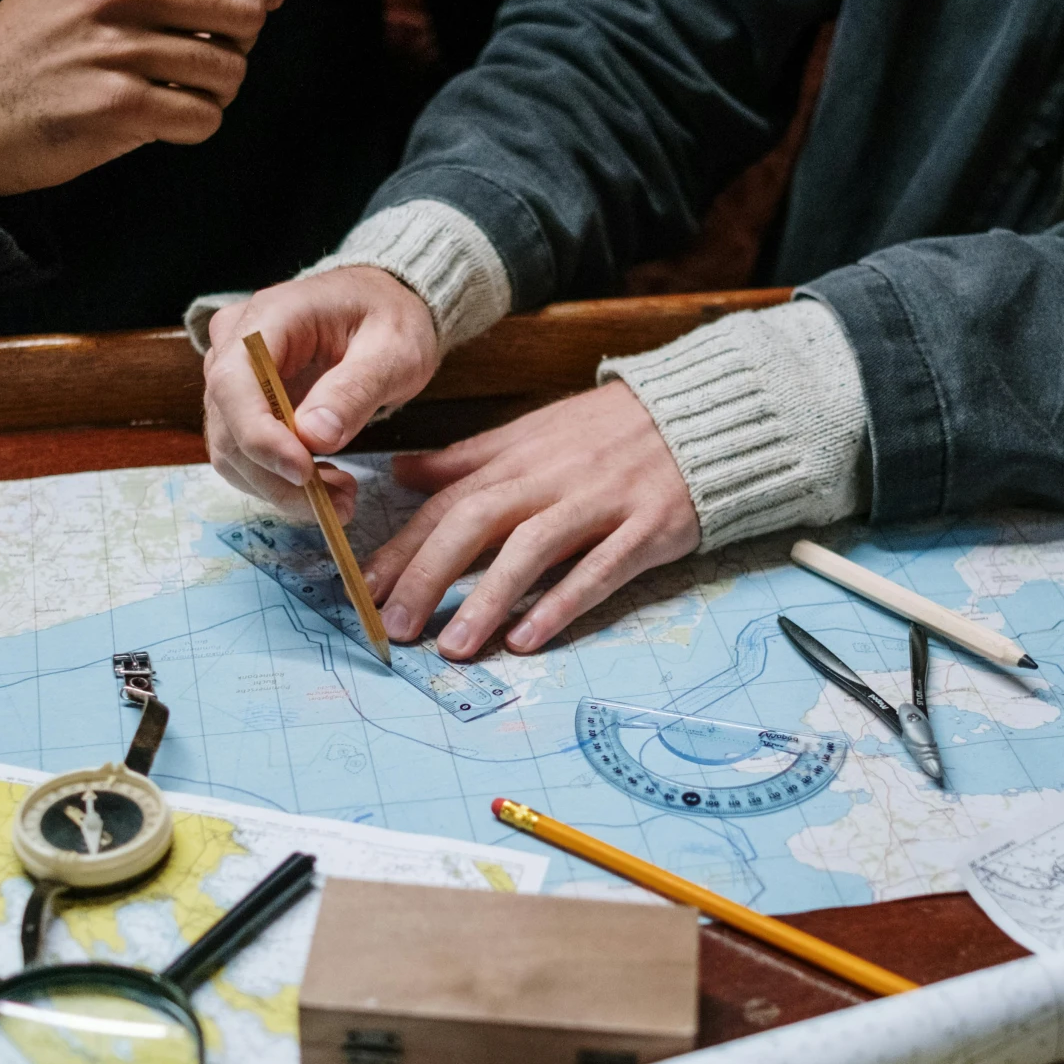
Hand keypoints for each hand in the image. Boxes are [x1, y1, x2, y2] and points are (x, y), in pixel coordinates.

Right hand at [0, 0, 286, 196]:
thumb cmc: (36, 42)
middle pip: (244, 6)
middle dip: (241, 38)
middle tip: (207, 52)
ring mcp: (115, 46)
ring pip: (231, 68)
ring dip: (216, 88)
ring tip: (174, 87)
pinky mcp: (118, 105)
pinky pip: (205, 116)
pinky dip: (194, 123)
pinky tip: (160, 116)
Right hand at [202, 267, 439, 519]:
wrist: (385, 306)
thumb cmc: (392, 318)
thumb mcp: (393, 349)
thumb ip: (354, 389)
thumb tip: (314, 437)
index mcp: (270, 317)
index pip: (234, 382)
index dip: (260, 436)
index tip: (304, 474)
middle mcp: (235, 345)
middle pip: (228, 426)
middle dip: (278, 477)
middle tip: (340, 502)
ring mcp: (234, 376)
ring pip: (232, 450)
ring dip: (280, 488)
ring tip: (340, 497)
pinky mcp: (245, 405)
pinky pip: (246, 454)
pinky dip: (279, 481)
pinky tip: (323, 483)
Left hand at [361, 382, 700, 658]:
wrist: (701, 416)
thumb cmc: (608, 432)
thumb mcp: (532, 431)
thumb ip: (467, 458)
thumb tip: (401, 473)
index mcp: (517, 456)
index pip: (447, 502)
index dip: (402, 546)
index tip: (361, 590)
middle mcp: (550, 477)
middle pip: (476, 521)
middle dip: (429, 575)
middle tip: (395, 628)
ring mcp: (600, 503)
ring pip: (532, 548)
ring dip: (488, 599)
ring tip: (454, 648)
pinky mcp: (647, 528)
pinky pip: (600, 568)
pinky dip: (562, 603)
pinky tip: (528, 637)